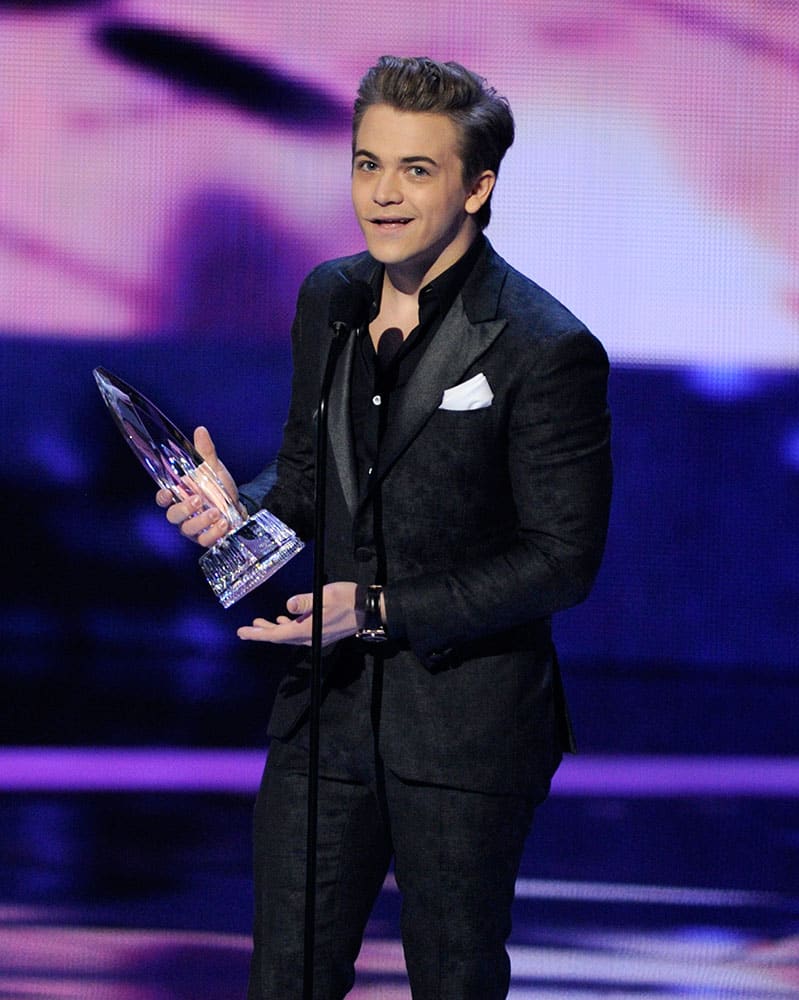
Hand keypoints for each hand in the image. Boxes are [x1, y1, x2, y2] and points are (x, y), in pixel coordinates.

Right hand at [155, 426, 241, 547]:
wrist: (238, 506)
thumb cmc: (219, 488)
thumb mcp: (214, 468)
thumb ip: (205, 452)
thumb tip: (200, 430)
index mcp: (180, 495)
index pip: (162, 498)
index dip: (162, 497)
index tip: (168, 493)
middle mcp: (183, 513)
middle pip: (172, 516)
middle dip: (184, 509)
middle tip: (198, 500)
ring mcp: (194, 528)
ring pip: (187, 529)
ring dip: (201, 522)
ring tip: (216, 512)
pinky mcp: (206, 538)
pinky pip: (204, 541)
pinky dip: (213, 534)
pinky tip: (223, 525)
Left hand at [237, 582, 362, 646]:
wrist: (369, 610)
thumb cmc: (348, 600)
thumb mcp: (325, 595)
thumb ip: (305, 601)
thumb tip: (288, 605)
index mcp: (307, 629)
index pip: (277, 635)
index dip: (258, 634)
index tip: (242, 632)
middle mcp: (309, 637)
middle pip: (280, 637)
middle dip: (262, 632)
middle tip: (245, 629)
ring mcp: (315, 636)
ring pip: (288, 635)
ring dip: (274, 629)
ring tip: (260, 623)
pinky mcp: (320, 632)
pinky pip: (298, 632)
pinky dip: (287, 627)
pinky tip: (283, 619)